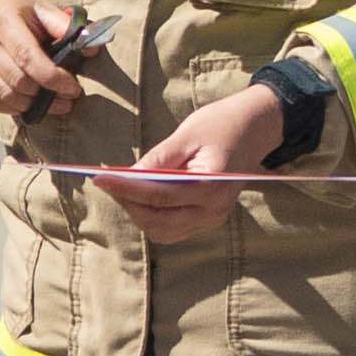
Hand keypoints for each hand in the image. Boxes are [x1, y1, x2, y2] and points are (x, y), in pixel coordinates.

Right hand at [0, 0, 94, 119]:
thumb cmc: (15, 4)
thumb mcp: (41, 6)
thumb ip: (65, 26)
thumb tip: (92, 48)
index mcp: (2, 20)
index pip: (27, 57)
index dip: (53, 78)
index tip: (74, 88)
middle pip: (16, 81)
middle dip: (46, 95)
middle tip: (69, 97)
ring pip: (3, 96)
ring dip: (32, 105)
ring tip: (55, 103)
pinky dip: (12, 109)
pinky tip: (31, 104)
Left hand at [101, 87, 289, 246]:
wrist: (256, 128)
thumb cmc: (222, 124)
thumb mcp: (187, 134)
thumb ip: (157, 159)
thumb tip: (125, 176)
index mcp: (211, 186)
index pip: (158, 195)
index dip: (125, 188)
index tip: (99, 178)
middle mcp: (214, 210)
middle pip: (158, 221)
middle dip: (129, 204)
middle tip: (108, 182)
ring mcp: (213, 218)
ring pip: (163, 231)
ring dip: (139, 213)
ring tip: (123, 188)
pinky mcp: (208, 219)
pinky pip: (172, 228)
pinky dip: (152, 215)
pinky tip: (142, 195)